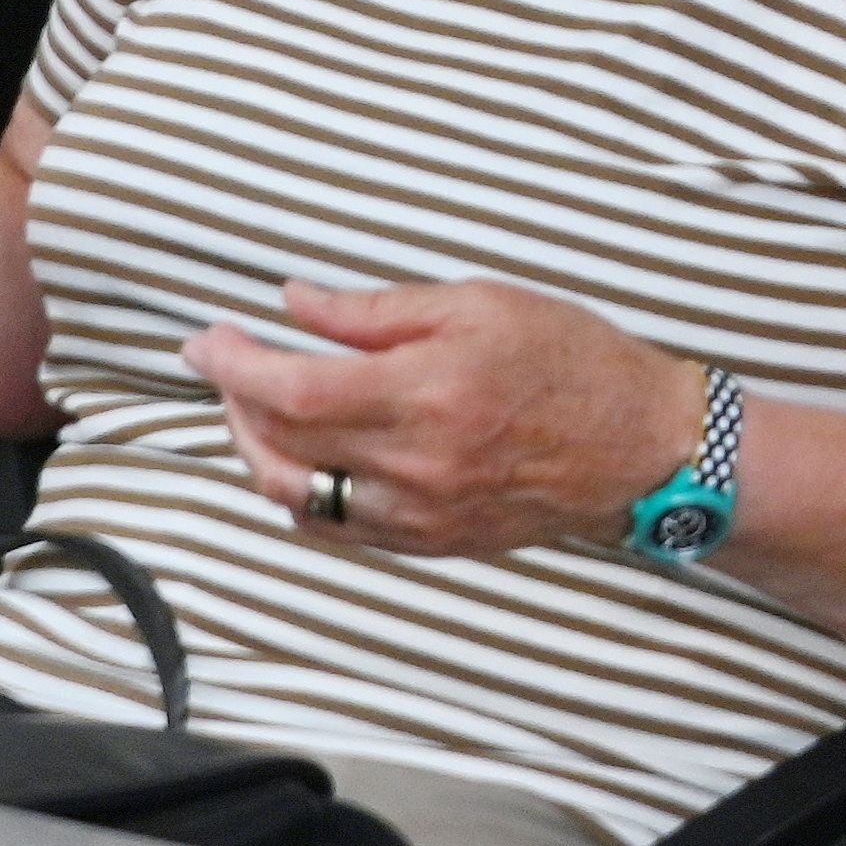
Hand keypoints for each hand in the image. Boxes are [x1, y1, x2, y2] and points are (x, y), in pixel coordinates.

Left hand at [190, 279, 699, 559]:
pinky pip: (335, 530)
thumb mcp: (479, 302)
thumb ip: (377, 311)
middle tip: (224, 363)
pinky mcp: (429, 542)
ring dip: (257, 452)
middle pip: (279, 449)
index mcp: (424, 394)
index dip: (234, 365)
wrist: (639, 446)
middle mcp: (411, 467)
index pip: (291, 391)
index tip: (205, 340)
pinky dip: (299, 495)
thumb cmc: (568, 357)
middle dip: (233, 403)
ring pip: (296, 499)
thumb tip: (294, 303)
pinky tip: (301, 459)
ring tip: (252, 408)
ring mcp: (417, 515)